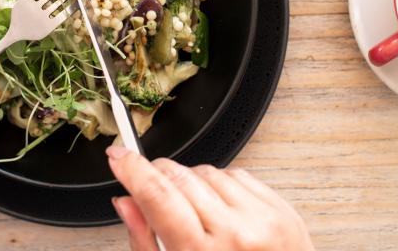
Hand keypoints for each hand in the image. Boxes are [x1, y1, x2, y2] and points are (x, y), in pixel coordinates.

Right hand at [107, 146, 313, 250]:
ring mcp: (260, 218)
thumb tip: (126, 202)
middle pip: (179, 177)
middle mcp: (234, 233)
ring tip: (194, 211)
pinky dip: (221, 184)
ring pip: (206, 170)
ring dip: (190, 181)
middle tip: (150, 184)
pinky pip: (236, 173)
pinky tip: (220, 207)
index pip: (158, 195)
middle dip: (157, 173)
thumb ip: (146, 241)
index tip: (119, 155)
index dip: (132, 169)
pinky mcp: (278, 207)